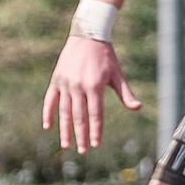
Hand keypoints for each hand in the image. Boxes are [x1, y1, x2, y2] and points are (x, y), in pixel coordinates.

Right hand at [42, 36, 140, 153]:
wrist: (88, 34)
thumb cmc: (105, 56)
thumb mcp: (117, 74)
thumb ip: (125, 93)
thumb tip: (137, 108)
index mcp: (95, 85)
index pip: (95, 114)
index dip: (96, 130)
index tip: (96, 144)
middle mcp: (79, 86)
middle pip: (79, 116)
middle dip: (81, 135)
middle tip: (83, 151)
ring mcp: (66, 83)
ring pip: (64, 111)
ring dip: (64, 129)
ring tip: (66, 145)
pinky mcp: (56, 79)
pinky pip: (50, 100)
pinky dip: (48, 113)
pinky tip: (48, 126)